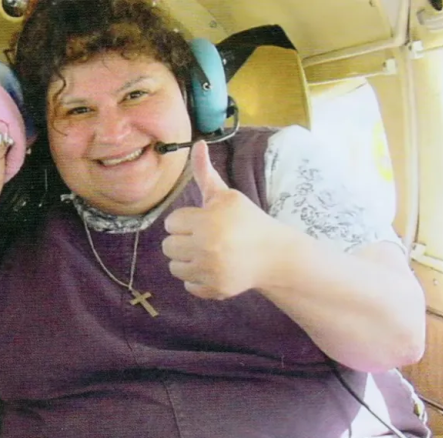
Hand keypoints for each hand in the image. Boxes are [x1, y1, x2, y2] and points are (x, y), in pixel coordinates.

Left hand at [161, 141, 282, 298]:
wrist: (275, 255)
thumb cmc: (247, 220)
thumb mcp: (226, 196)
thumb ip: (205, 173)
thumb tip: (197, 144)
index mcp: (208, 221)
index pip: (171, 223)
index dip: (185, 221)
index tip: (202, 221)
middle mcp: (207, 247)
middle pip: (168, 246)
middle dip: (183, 241)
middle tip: (203, 238)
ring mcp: (211, 270)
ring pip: (174, 267)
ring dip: (187, 261)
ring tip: (207, 253)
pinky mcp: (215, 289)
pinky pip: (187, 285)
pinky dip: (197, 279)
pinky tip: (214, 269)